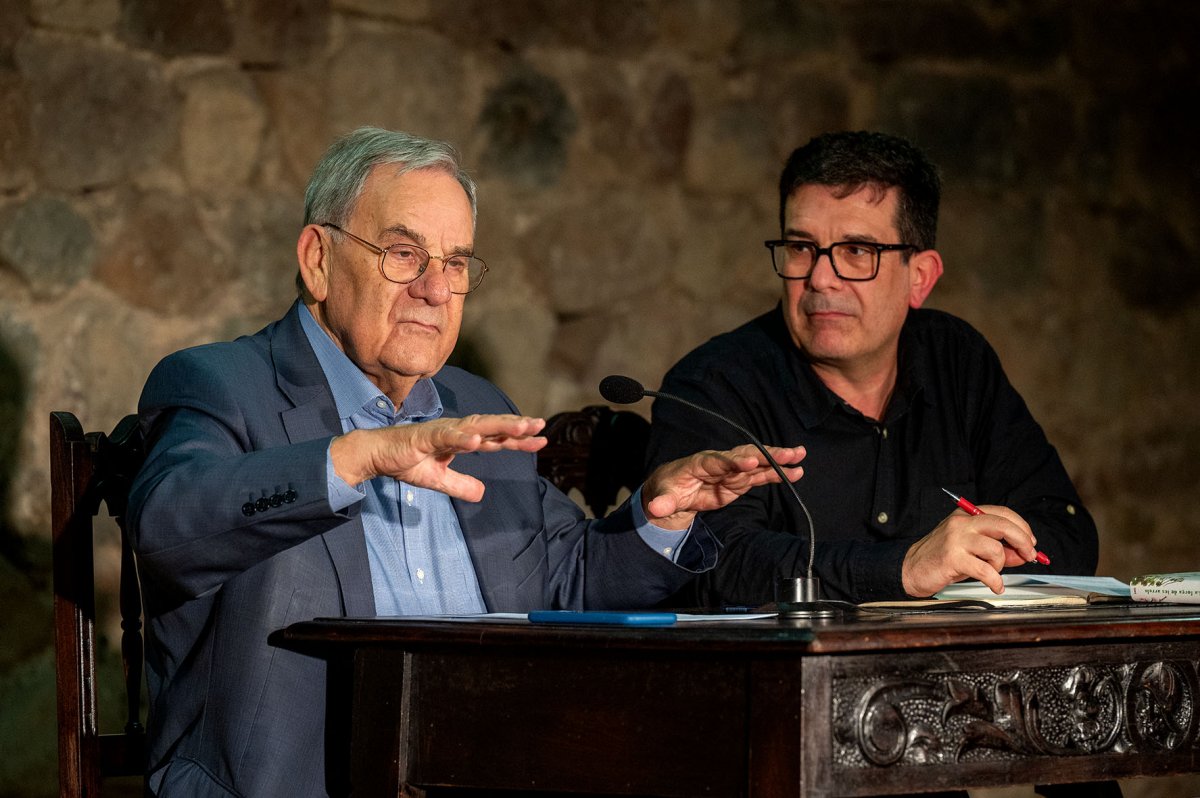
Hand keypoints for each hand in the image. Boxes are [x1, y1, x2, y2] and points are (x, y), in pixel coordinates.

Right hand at [331, 414, 546, 501]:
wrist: (376, 455)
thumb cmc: (405, 461)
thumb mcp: (437, 479)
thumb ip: (459, 484)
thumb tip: (481, 493)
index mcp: (461, 440)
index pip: (496, 439)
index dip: (519, 440)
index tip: (542, 440)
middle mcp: (455, 431)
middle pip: (492, 427)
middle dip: (517, 426)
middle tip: (540, 425)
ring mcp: (441, 431)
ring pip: (475, 427)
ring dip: (498, 426)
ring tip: (521, 429)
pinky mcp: (424, 436)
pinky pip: (446, 436)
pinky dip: (462, 437)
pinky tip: (477, 440)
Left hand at [641, 444, 805, 530]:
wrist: (672, 492)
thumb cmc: (666, 490)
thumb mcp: (661, 497)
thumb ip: (662, 503)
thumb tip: (657, 509)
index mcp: (699, 464)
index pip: (719, 461)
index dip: (734, 461)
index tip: (750, 461)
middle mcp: (719, 463)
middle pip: (745, 456)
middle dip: (765, 454)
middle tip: (788, 452)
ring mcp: (731, 472)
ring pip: (757, 463)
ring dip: (778, 459)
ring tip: (800, 455)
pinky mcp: (738, 482)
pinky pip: (760, 476)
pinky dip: (776, 474)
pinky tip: (795, 472)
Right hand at [901, 505, 1038, 596]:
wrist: (912, 569)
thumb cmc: (942, 558)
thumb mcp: (972, 550)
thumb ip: (997, 549)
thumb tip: (1022, 554)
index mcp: (966, 516)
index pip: (1002, 513)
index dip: (1022, 527)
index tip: (1031, 542)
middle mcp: (961, 523)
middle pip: (1002, 525)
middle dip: (1022, 541)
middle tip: (1030, 555)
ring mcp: (956, 539)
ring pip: (995, 549)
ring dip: (1000, 566)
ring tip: (992, 573)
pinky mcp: (952, 557)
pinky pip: (985, 570)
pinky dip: (995, 581)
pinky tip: (995, 586)